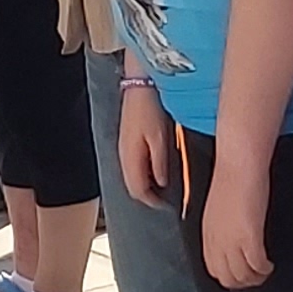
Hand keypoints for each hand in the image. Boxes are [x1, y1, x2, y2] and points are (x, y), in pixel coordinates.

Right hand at [117, 82, 172, 211]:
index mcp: (130, 158)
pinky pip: (132, 166)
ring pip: (131, 177)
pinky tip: (154, 170)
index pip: (138, 191)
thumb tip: (162, 184)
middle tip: (166, 202)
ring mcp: (123, 148)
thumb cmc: (150, 108)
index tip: (169, 206)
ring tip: (162, 189)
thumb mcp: (160, 139)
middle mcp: (123, 156)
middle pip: (133, 187)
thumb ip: (160, 164)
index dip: (153, 202)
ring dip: (145, 186)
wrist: (139, 85)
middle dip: (148, 197)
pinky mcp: (126, 140)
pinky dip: (143, 173)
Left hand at [200, 147, 270, 289]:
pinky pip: (257, 265)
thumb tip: (230, 237)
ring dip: (256, 277)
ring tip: (265, 270)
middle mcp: (217, 241)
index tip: (242, 273)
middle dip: (243, 282)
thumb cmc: (231, 179)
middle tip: (257, 276)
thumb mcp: (218, 209)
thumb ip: (221, 227)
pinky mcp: (249, 236)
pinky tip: (270, 264)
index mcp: (208, 235)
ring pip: (242, 276)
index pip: (214, 269)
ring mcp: (232, 241)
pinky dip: (264, 269)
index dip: (229, 276)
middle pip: (227, 277)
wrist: (238, 165)